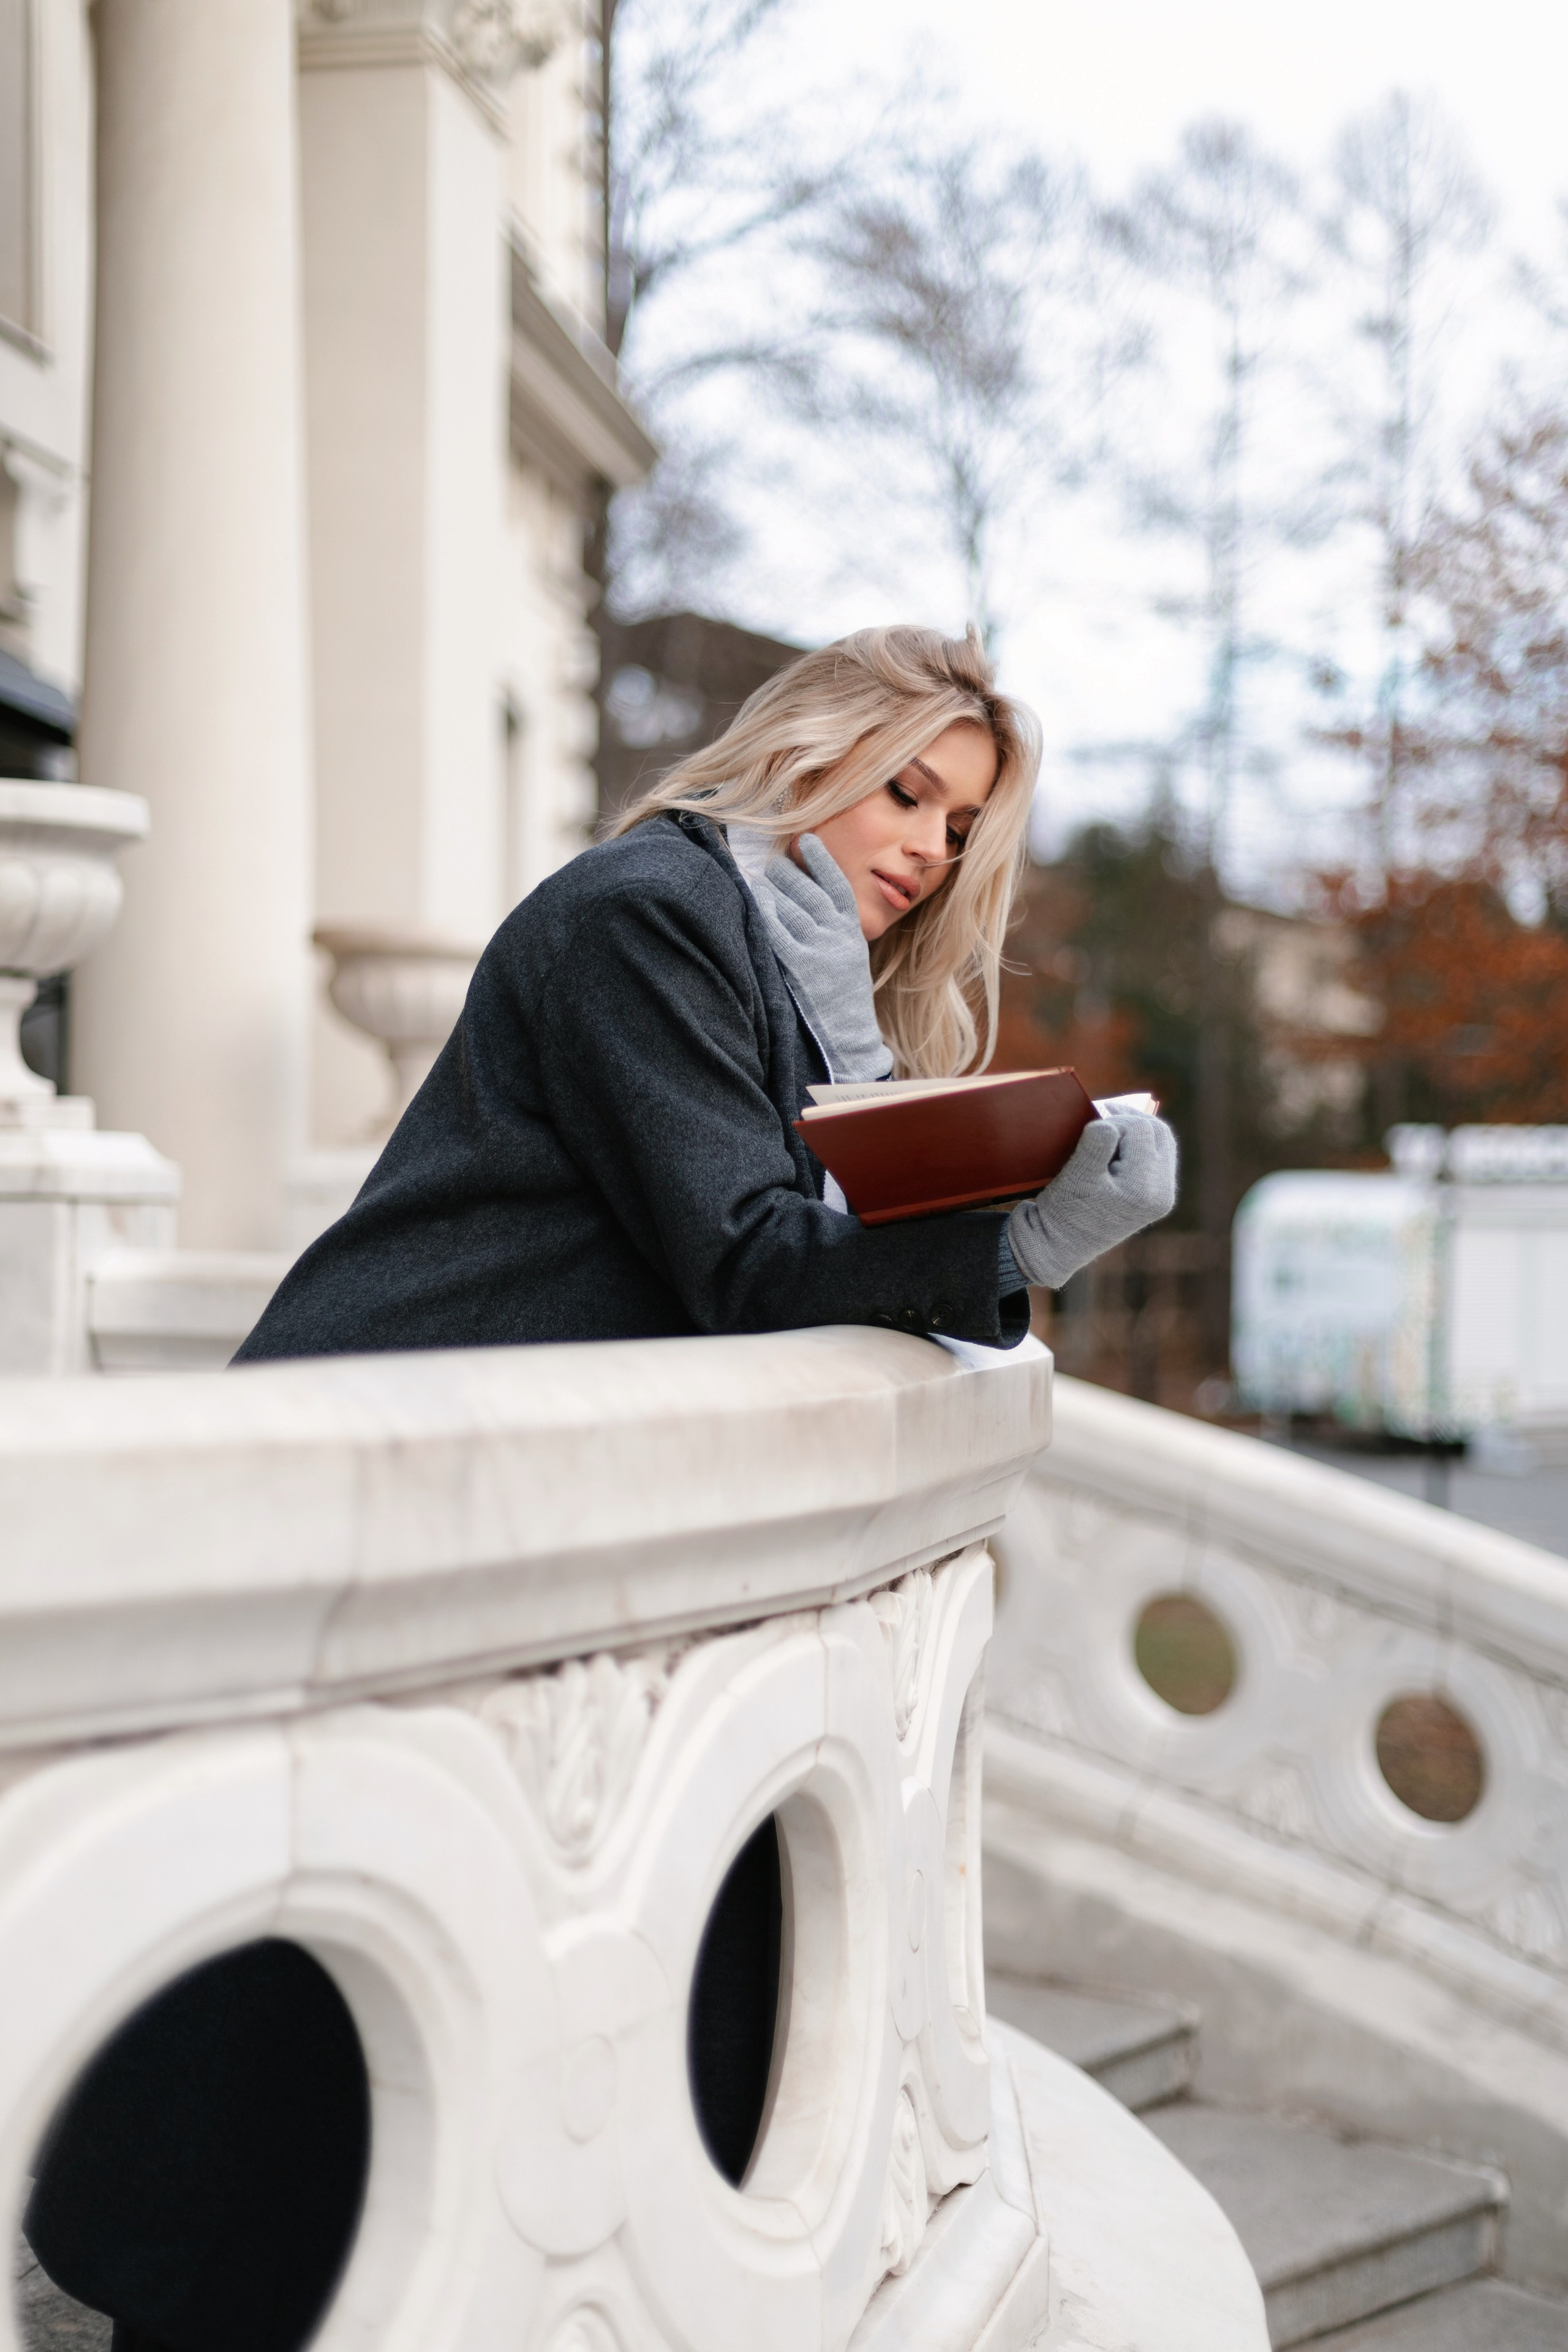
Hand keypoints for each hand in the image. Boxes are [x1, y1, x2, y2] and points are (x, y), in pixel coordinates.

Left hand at [754, 833, 892, 1082]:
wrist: (847, 1035)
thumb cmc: (843, 996)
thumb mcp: (849, 956)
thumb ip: (834, 928)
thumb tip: (806, 897)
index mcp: (852, 931)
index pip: (837, 886)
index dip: (822, 860)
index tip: (807, 840)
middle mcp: (837, 936)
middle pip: (810, 891)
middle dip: (790, 872)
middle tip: (774, 862)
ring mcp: (819, 950)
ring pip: (792, 906)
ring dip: (774, 887)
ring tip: (761, 876)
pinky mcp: (799, 966)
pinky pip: (778, 931)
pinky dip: (766, 911)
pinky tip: (755, 899)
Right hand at [1005, 1110, 1177, 1290]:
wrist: (1060, 1245)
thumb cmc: (1064, 1212)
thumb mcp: (1077, 1176)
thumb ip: (1097, 1143)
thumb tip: (1110, 1120)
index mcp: (1145, 1190)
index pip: (1139, 1130)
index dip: (1112, 1122)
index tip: (1087, 1130)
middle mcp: (1162, 1194)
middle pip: (1159, 1131)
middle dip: (1128, 1120)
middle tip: (1099, 1115)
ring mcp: (1162, 1196)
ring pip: (1161, 1140)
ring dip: (1135, 1129)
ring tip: (1108, 1124)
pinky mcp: (1156, 1195)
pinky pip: (1158, 1155)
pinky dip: (1139, 1143)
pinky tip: (1116, 1141)